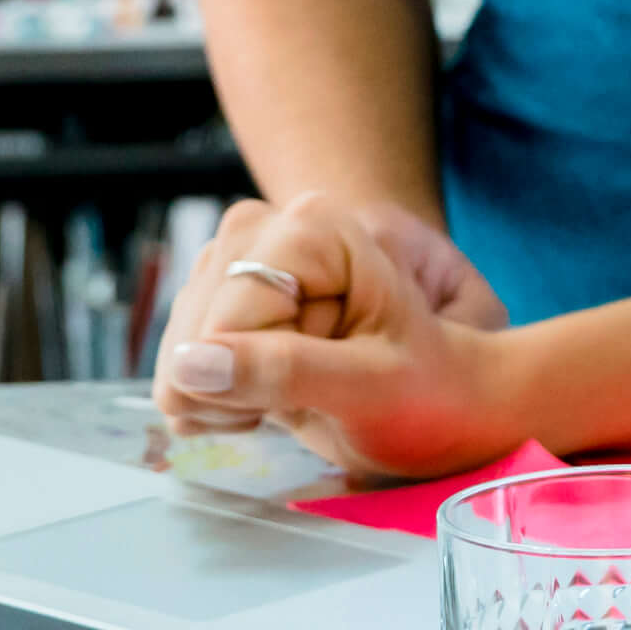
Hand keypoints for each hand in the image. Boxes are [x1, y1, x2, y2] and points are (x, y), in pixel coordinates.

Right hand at [150, 198, 531, 483]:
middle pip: (191, 333)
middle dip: (239, 387)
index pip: (223, 324)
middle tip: (315, 400)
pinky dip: (218, 398)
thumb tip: (190, 368)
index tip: (314, 398)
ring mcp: (234, 263)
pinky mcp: (219, 300)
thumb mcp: (376, 385)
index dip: (253, 381)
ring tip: (302, 398)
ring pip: (179, 351)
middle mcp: (260, 230)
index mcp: (309, 228)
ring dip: (228, 397)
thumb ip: (286, 370)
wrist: (451, 381)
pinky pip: (182, 362)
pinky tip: (275, 400)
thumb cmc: (434, 381)